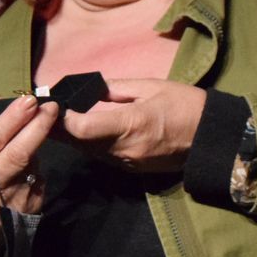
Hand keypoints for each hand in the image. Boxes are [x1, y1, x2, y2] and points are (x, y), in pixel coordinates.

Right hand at [0, 94, 59, 256]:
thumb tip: (4, 110)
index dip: (13, 119)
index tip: (28, 101)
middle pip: (20, 154)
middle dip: (38, 127)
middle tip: (50, 107)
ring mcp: (14, 202)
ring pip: (33, 164)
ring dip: (35, 146)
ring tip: (27, 140)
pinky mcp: (31, 210)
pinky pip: (38, 177)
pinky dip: (35, 166)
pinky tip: (24, 169)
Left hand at [59, 79, 207, 172]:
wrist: (211, 138)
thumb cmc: (185, 105)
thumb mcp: (151, 86)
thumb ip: (117, 88)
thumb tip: (90, 88)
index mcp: (131, 124)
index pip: (82, 128)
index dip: (63, 118)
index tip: (56, 103)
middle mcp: (125, 148)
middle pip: (79, 142)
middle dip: (60, 128)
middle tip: (44, 113)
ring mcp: (128, 162)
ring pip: (88, 152)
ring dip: (72, 138)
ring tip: (55, 121)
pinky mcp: (132, 169)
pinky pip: (102, 157)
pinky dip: (89, 145)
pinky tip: (81, 133)